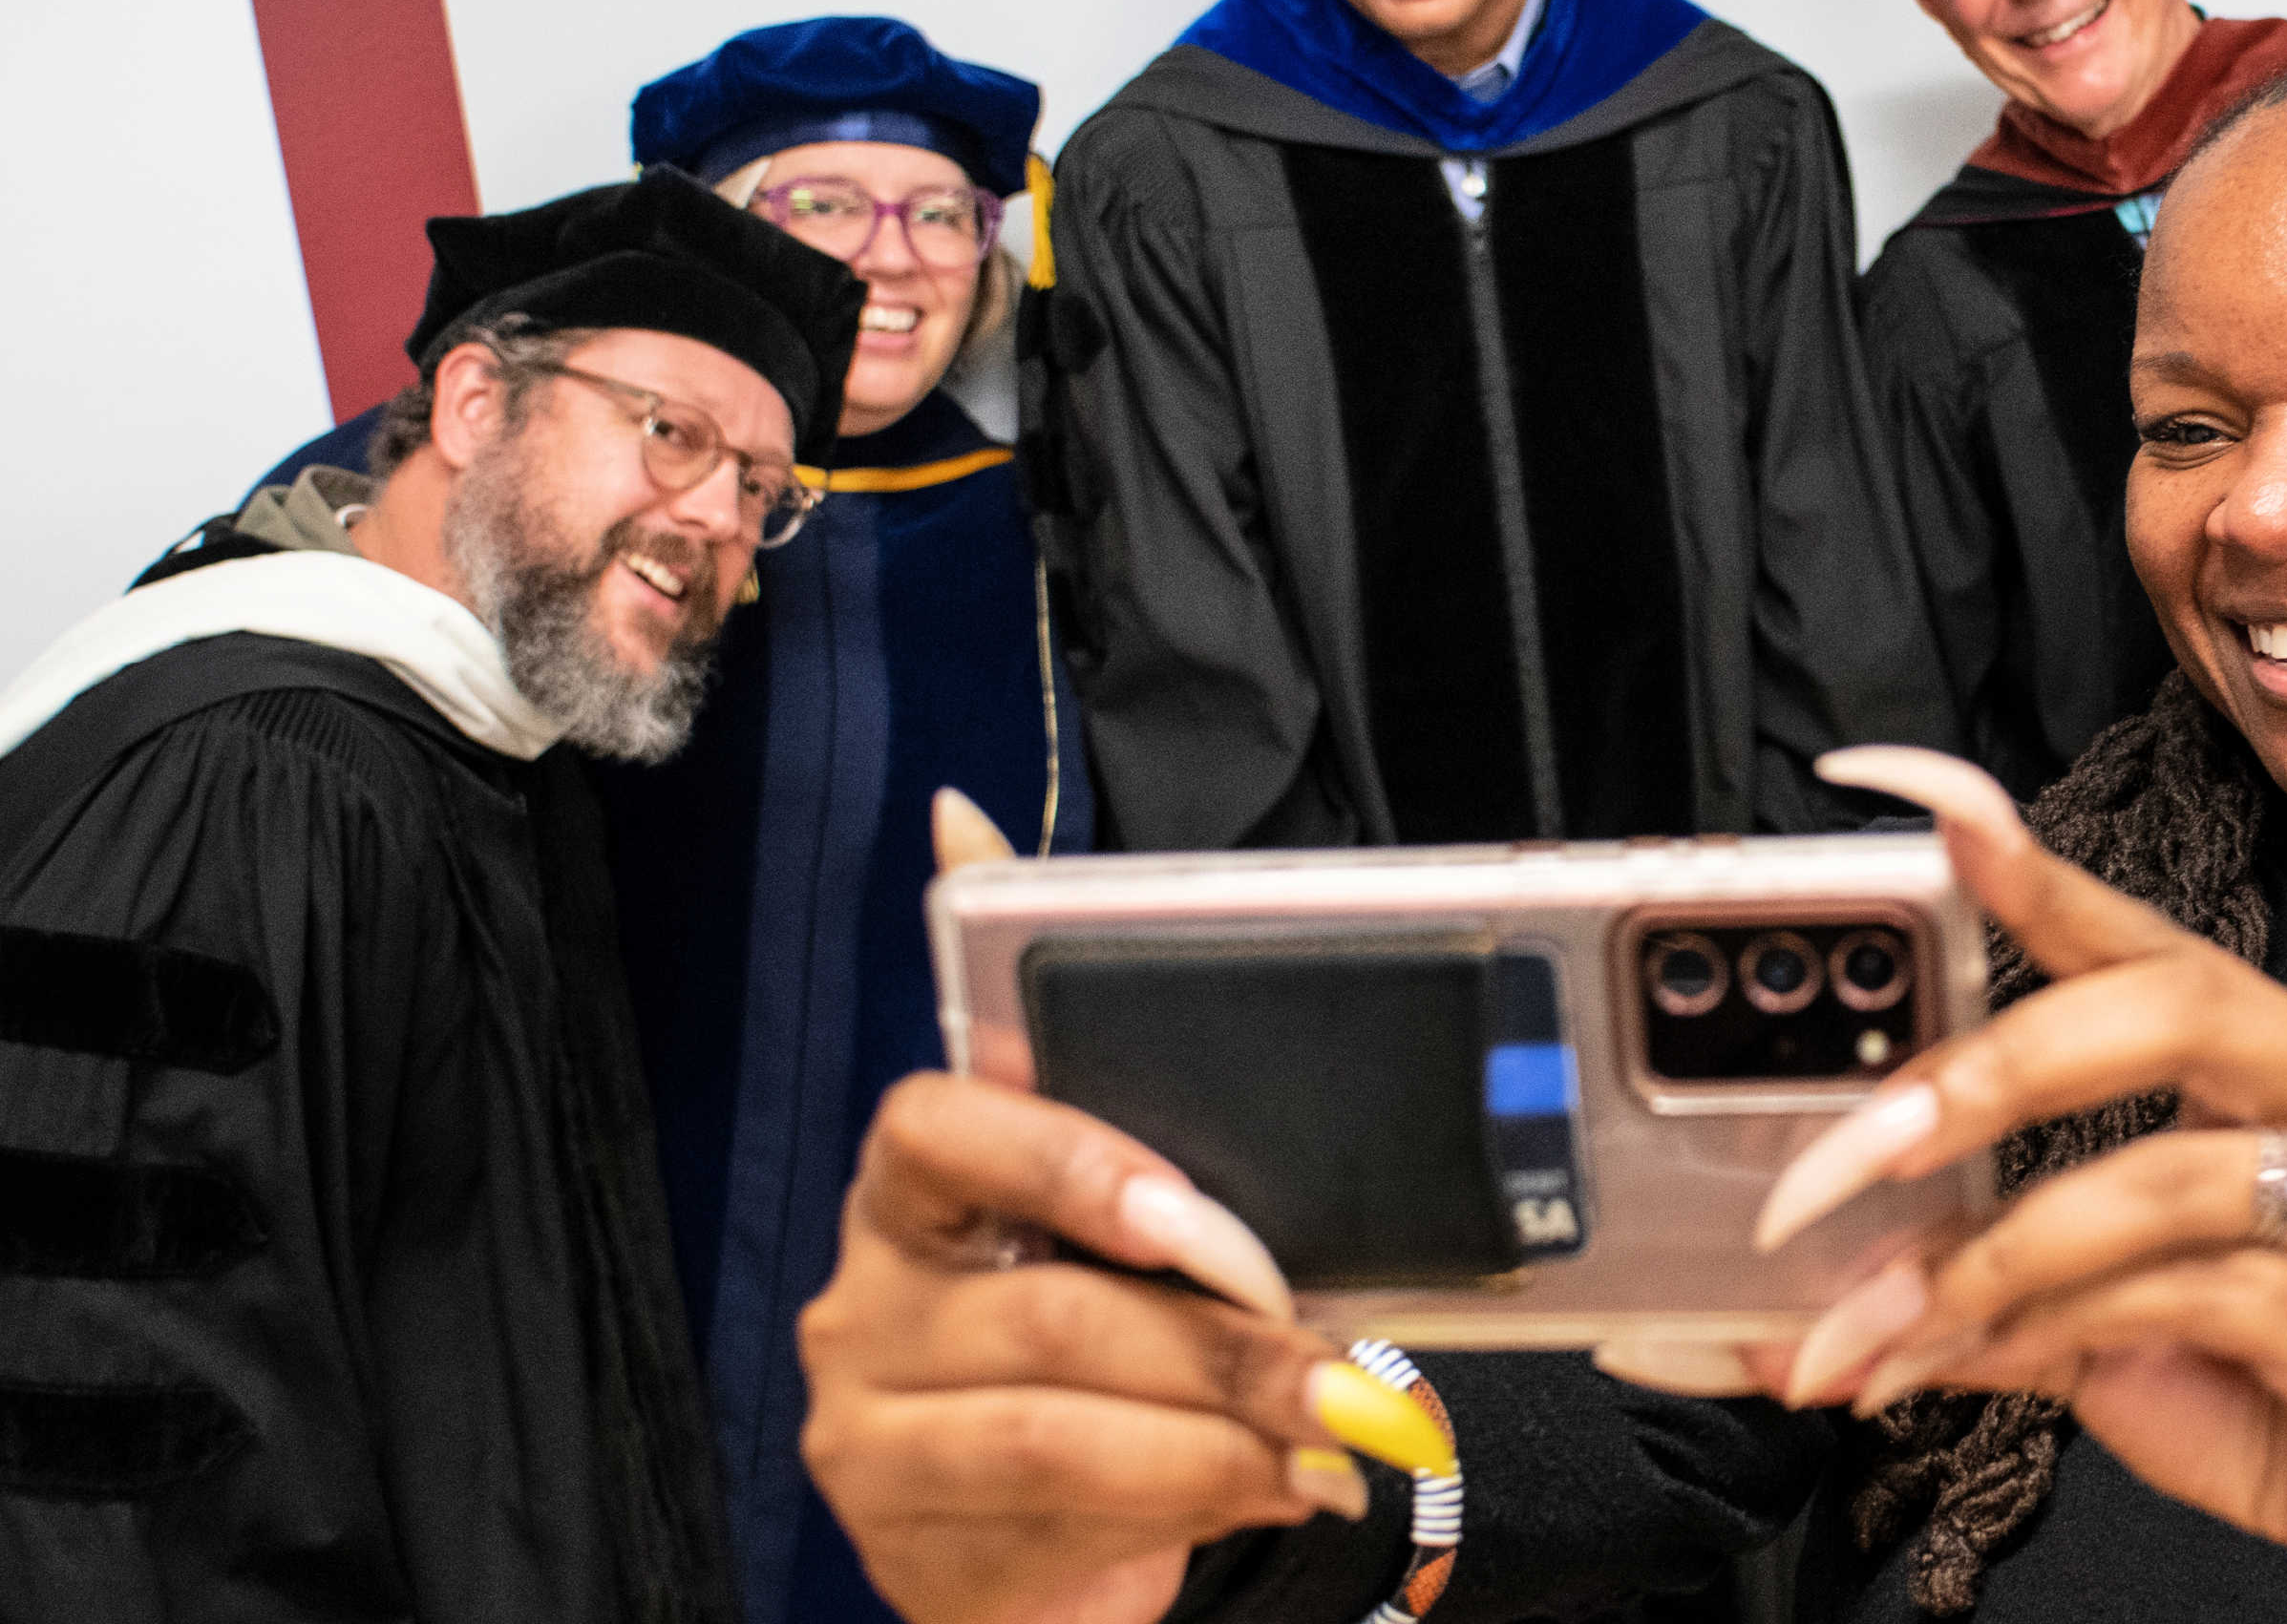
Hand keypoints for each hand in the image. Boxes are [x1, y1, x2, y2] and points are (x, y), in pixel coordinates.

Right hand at [792, 793, 1452, 1623]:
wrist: (1030, 1535)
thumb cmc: (1094, 1335)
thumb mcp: (1114, 1202)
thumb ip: (1100, 1062)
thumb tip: (964, 820)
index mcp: (915, 1184)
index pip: (940, 1127)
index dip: (1066, 1158)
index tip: (1184, 1203)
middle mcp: (865, 1297)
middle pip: (1046, 1305)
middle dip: (1220, 1339)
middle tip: (1346, 1366)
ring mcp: (871, 1429)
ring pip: (1056, 1429)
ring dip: (1222, 1434)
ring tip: (1340, 1434)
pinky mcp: (906, 1540)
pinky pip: (1065, 1521)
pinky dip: (1195, 1503)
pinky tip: (1280, 1485)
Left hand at [1743, 747, 2286, 1622]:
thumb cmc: (2270, 1370)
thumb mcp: (2100, 1307)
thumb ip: (1972, 1279)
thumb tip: (1791, 1309)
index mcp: (2262, 1041)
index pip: (2130, 928)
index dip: (2020, 859)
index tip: (1904, 791)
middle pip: (2164, 1006)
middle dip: (1988, 1072)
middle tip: (1856, 1150)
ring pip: (2158, 1177)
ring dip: (1989, 1257)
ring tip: (1882, 1323)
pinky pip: (2190, 1299)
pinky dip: (2051, 1331)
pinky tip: (1972, 1361)